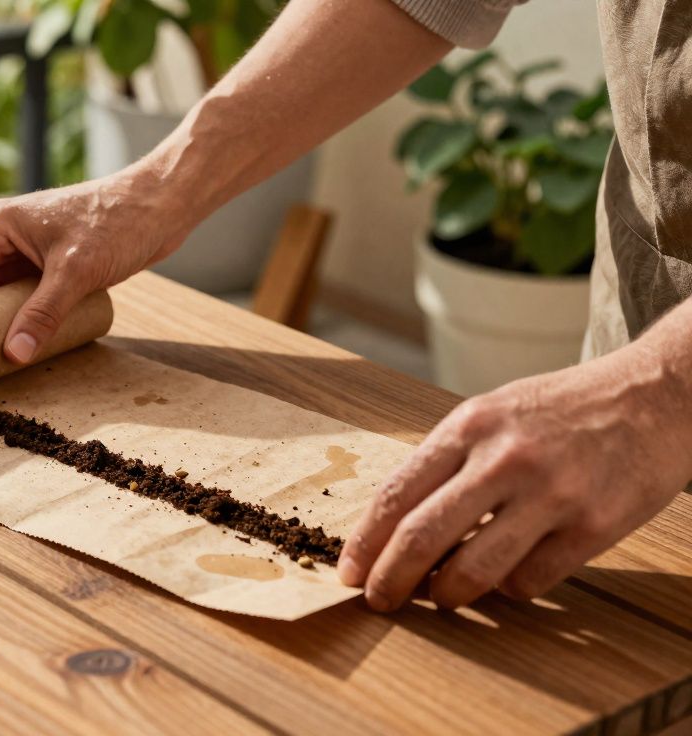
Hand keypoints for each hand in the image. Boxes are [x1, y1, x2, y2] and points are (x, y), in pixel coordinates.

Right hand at [0, 172, 191, 362]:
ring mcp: (22, 249)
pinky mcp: (43, 263)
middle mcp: (1, 235)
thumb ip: (43, 313)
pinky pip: (11, 295)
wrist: (159, 205)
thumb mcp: (77, 271)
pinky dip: (4, 317)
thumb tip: (14, 353)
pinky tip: (2, 343)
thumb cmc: (117, 224)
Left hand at [337, 347, 691, 610]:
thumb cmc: (562, 409)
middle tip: (378, 600)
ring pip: (474, 570)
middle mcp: (505, 458)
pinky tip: (509, 575)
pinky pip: (530, 580)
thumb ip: (447, 463)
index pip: (397, 493)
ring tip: (440, 597)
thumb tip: (396, 528)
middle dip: (390, 579)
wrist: (656, 394)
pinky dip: (509, 588)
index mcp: (470, 425)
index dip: (365, 541)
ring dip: (446, 595)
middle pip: (423, 536)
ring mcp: (552, 494)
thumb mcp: (492, 414)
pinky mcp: (594, 526)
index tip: (349, 571)